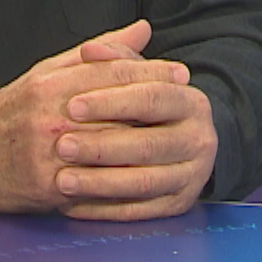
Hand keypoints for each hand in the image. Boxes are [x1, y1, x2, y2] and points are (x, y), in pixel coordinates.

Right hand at [0, 20, 187, 212]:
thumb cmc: (11, 109)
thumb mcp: (48, 70)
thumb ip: (98, 51)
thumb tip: (144, 28)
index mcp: (49, 84)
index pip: (110, 73)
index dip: (150, 71)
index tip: (180, 73)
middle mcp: (49, 116)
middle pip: (117, 108)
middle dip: (157, 105)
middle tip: (190, 103)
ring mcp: (48, 154)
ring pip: (111, 146)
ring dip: (148, 141)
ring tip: (177, 136)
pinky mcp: (48, 186)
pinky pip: (95, 184)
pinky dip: (125, 179)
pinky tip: (151, 173)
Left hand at [52, 54, 216, 220]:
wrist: (182, 145)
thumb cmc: (147, 107)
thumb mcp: (136, 79)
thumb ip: (114, 61)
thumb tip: (89, 50)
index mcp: (191, 101)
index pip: (151, 97)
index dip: (111, 101)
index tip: (72, 105)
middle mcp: (199, 139)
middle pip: (147, 144)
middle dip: (101, 146)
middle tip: (61, 146)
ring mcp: (192, 175)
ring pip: (143, 182)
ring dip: (99, 183)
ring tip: (62, 180)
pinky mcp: (180, 205)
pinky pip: (139, 212)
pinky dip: (104, 210)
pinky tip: (74, 205)